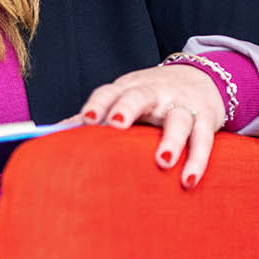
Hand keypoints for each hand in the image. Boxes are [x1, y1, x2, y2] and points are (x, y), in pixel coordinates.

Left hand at [77, 63, 226, 189]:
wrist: (202, 78)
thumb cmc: (150, 98)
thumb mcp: (123, 99)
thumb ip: (95, 117)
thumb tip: (53, 135)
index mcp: (128, 89)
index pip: (109, 92)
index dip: (97, 104)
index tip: (86, 120)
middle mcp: (154, 93)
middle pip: (140, 97)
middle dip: (127, 109)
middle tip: (117, 125)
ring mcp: (181, 105)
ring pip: (178, 119)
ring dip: (171, 140)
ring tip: (163, 161)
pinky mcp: (205, 119)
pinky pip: (203, 140)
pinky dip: (197, 160)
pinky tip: (188, 180)